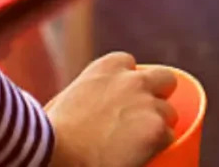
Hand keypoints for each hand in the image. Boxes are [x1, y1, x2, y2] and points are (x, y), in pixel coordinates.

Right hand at [46, 52, 177, 166]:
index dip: (129, 81)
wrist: (53, 153)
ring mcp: (147, 103)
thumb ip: (80, 98)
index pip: (129, 64)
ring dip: (158, 126)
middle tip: (144, 118)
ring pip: (169, 113)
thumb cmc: (49, 134)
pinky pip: (168, 138)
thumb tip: (74, 114)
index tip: (123, 98)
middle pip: (164, 79)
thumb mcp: (63, 101)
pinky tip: (146, 155)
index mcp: (107, 67)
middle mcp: (132, 79)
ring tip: (140, 145)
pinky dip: (159, 148)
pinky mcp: (156, 129)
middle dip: (159, 95)